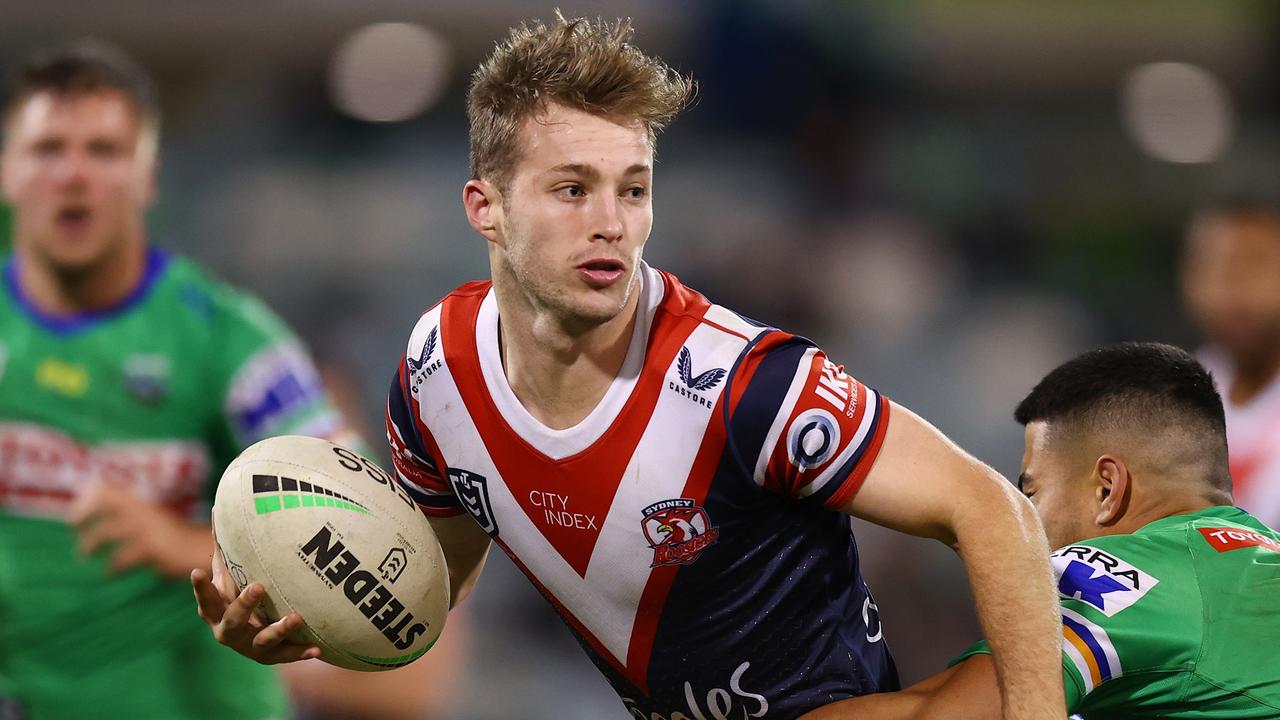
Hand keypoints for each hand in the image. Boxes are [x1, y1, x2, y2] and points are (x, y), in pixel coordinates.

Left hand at [68, 481, 211, 576]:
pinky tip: (112, 574)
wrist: (201, 551)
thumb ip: (134, 516)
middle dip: (84, 515)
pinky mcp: (151, 548)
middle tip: (74, 528)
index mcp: (142, 503)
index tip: (77, 515)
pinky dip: (113, 568)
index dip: (88, 500)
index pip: (108, 489)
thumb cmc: (176, 538)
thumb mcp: (154, 520)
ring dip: (91, 544)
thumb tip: (108, 519)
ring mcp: (147, 528)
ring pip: (107, 532)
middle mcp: (143, 510)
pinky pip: (121, 558)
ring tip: (85, 555)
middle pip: (104, 503)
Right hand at [191, 540, 320, 664]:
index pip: (206, 600)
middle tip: (259, 586)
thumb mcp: (228, 573)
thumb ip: (224, 548)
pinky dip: (300, 652)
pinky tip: (316, 649)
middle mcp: (228, 632)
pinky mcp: (270, 656)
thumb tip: (218, 508)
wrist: (248, 635)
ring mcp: (249, 647)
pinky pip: (286, 656)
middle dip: (244, 605)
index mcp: (215, 612)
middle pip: (233, 621)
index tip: (197, 571)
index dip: (201, 588)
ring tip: (296, 617)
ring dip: (279, 630)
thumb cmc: (235, 594)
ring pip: (262, 642)